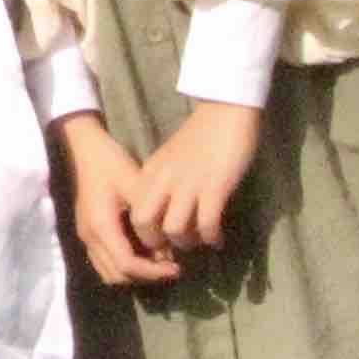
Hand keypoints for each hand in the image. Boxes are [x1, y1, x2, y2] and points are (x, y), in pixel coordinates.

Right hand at [54, 114, 178, 287]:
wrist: (85, 151)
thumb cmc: (111, 165)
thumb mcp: (136, 186)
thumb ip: (151, 218)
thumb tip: (167, 248)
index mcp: (101, 226)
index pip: (127, 264)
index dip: (153, 272)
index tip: (177, 268)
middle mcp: (90, 238)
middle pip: (117, 275)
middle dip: (145, 276)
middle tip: (171, 267)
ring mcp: (86, 237)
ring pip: (108, 273)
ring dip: (134, 273)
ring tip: (158, 262)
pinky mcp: (88, 234)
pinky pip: (104, 262)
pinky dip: (124, 266)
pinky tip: (143, 252)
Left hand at [137, 101, 261, 254]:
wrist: (224, 110)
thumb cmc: (201, 135)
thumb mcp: (170, 158)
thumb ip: (164, 181)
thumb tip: (166, 211)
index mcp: (150, 173)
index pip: (134, 211)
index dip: (143, 232)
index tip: (160, 240)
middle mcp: (163, 180)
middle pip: (143, 223)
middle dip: (157, 244)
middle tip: (175, 248)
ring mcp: (188, 184)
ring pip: (174, 229)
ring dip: (187, 242)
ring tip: (200, 242)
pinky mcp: (214, 186)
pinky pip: (207, 223)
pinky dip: (211, 237)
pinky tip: (218, 240)